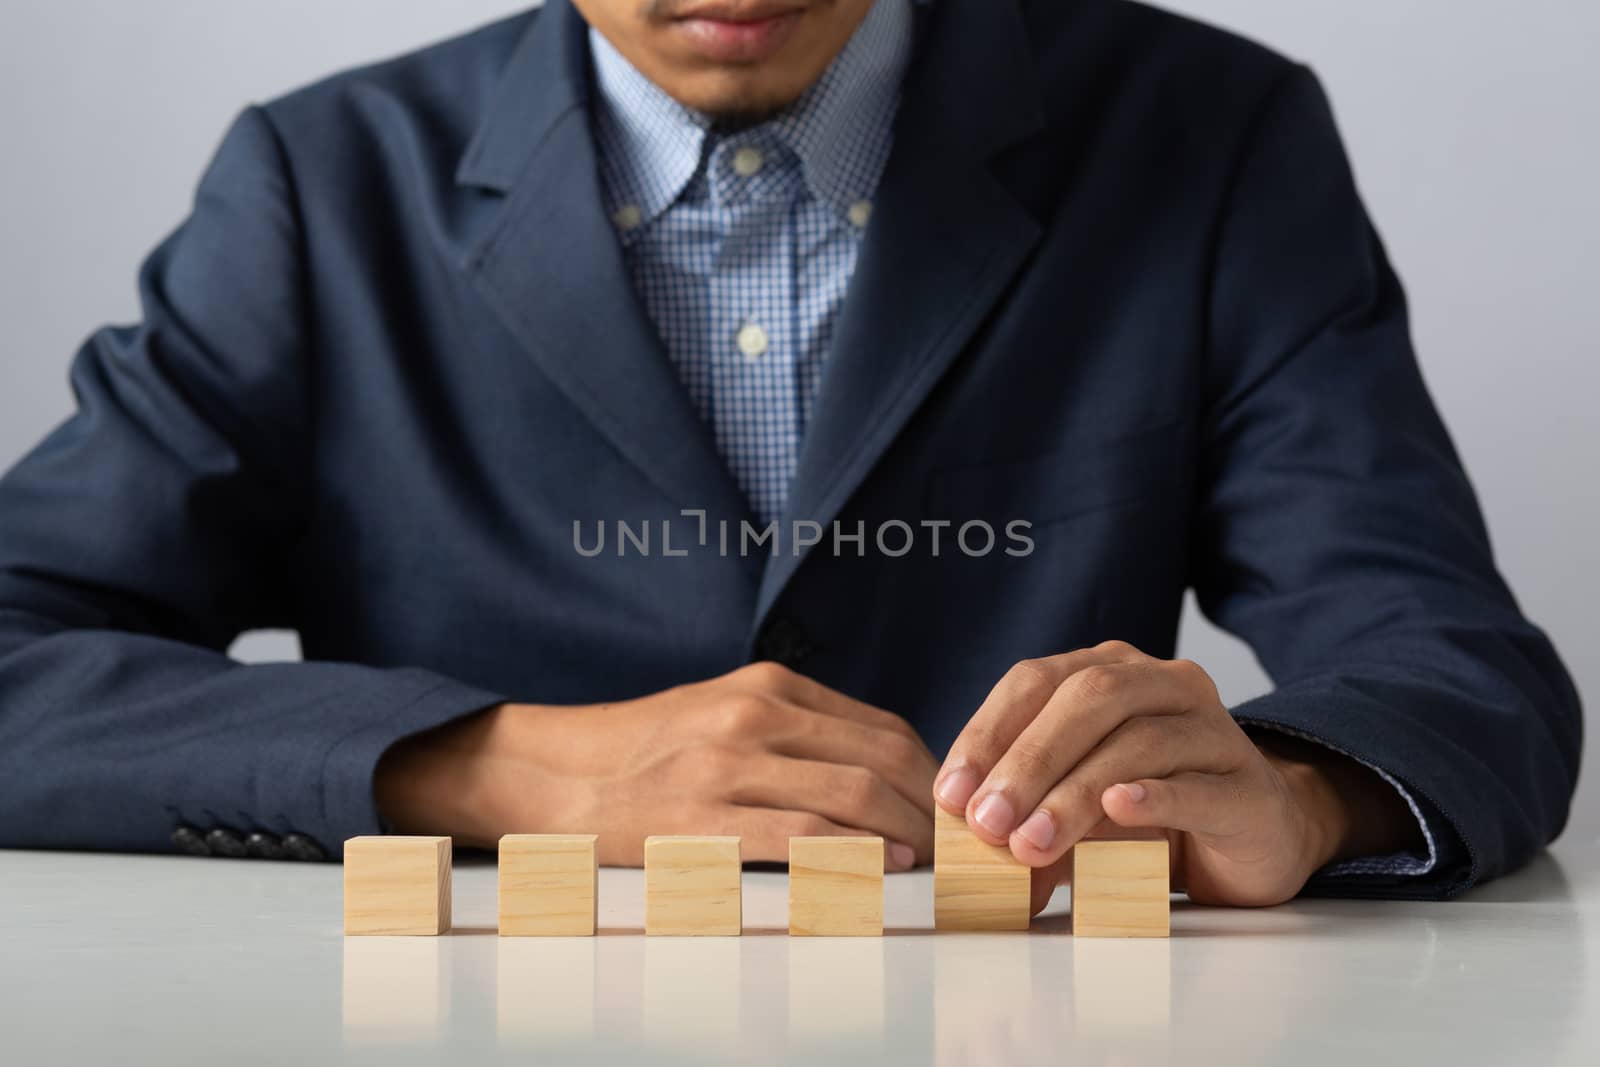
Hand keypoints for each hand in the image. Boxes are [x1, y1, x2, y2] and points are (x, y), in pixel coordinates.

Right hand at [376, 661, 938, 868]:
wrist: (557, 776)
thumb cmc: (651, 751)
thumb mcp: (725, 710)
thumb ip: (798, 729)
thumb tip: (882, 771)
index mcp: (767, 687)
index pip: (881, 727)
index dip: (930, 773)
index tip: (950, 808)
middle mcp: (754, 716)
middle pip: (879, 760)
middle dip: (928, 807)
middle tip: (955, 844)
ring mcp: (727, 767)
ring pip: (849, 796)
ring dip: (904, 834)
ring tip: (928, 862)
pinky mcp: (702, 819)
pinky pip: (799, 837)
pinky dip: (853, 854)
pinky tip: (882, 868)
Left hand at [932, 641, 1420, 908]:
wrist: (1254, 838)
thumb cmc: (1151, 814)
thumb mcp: (1074, 809)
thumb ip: (1023, 815)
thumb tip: (963, 849)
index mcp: (1109, 671)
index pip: (1035, 680)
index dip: (987, 732)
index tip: (950, 793)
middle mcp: (1163, 684)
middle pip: (1089, 699)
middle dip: (1028, 760)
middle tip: (987, 822)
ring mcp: (1213, 731)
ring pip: (1138, 741)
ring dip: (1074, 793)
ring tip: (1031, 842)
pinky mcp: (1248, 788)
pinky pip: (1197, 785)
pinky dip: (1153, 796)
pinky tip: (1117, 808)